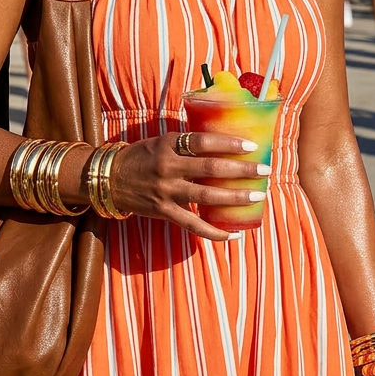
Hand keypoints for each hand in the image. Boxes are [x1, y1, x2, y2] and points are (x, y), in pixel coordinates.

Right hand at [108, 133, 268, 241]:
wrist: (109, 178)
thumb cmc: (141, 156)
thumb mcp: (161, 141)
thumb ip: (186, 142)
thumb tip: (222, 140)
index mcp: (168, 145)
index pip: (202, 141)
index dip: (227, 143)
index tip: (251, 146)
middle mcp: (168, 167)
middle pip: (210, 168)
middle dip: (241, 170)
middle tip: (264, 171)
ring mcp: (166, 191)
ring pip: (207, 196)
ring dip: (235, 197)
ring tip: (257, 196)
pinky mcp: (164, 211)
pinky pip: (193, 224)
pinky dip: (214, 232)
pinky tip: (233, 235)